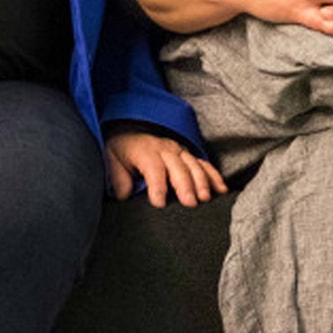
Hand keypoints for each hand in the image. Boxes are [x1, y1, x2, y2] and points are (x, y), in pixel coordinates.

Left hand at [105, 126, 228, 206]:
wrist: (129, 130)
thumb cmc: (121, 149)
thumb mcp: (111, 159)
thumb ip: (117, 177)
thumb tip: (124, 194)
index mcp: (145, 151)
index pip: (153, 168)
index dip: (157, 185)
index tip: (160, 203)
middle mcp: (165, 149)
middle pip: (178, 167)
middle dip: (185, 185)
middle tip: (190, 203)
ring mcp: (179, 151)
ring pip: (194, 165)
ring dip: (201, 181)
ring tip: (205, 198)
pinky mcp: (188, 155)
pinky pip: (204, 164)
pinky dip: (213, 176)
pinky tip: (221, 189)